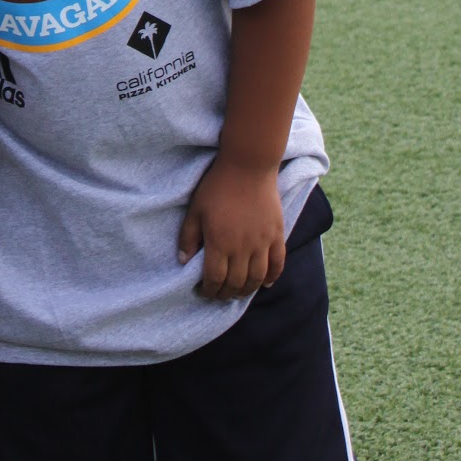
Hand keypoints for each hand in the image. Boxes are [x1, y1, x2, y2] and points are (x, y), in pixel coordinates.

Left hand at [177, 158, 285, 300]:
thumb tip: (183, 261)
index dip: (208, 290)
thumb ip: (188, 236)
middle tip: (219, 295)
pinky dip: (272, 278)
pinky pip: (278, 264)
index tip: (202, 292)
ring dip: (247, 290)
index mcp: (219, 242)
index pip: (215, 278)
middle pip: (236, 283)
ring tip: (238, 292)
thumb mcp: (195, 209)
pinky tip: (265, 284)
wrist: (248, 165)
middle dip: (226, 294)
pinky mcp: (277, 235)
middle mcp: (242, 248)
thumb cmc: (217, 185)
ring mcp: (262, 243)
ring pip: (257, 278)